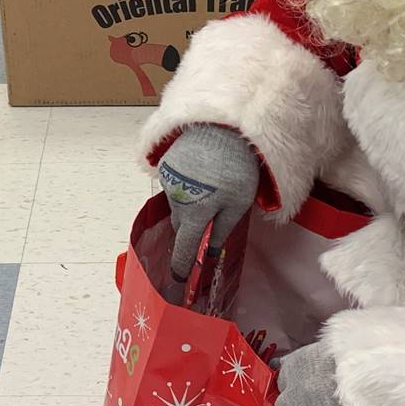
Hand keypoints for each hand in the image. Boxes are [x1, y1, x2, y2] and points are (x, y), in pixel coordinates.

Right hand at [157, 124, 258, 285]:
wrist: (220, 127)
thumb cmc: (235, 167)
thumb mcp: (237, 203)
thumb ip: (223, 229)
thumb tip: (210, 252)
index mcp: (194, 214)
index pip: (184, 246)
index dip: (181, 264)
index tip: (178, 278)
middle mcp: (176, 200)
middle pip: (180, 225)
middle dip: (188, 231)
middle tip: (200, 231)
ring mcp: (168, 180)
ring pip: (177, 203)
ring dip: (188, 205)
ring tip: (209, 191)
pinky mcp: (167, 164)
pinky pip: (174, 183)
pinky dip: (185, 186)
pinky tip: (201, 175)